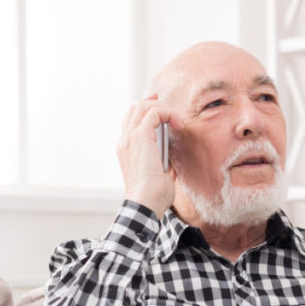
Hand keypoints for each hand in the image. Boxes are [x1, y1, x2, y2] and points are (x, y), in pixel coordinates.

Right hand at [116, 94, 182, 217]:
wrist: (146, 203)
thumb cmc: (153, 196)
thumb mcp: (159, 176)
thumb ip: (162, 164)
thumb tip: (171, 161)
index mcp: (126, 149)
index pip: (131, 120)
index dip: (146, 110)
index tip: (164, 111)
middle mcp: (125, 140)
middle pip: (135, 108)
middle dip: (155, 103)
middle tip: (172, 111)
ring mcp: (130, 137)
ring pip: (143, 105)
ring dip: (163, 108)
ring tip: (177, 121)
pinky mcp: (140, 136)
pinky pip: (154, 112)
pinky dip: (168, 113)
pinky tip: (179, 125)